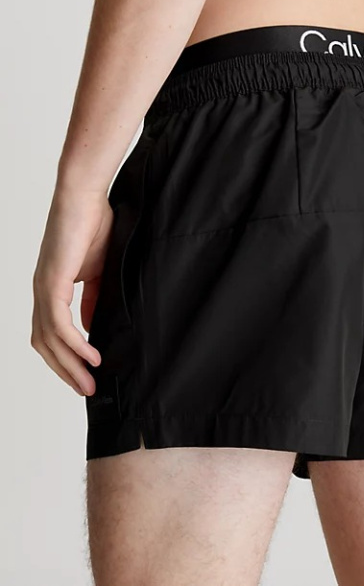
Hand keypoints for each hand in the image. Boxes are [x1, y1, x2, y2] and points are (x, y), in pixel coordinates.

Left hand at [31, 187, 114, 395]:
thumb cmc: (94, 224)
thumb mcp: (98, 271)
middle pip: (44, 345)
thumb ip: (93, 299)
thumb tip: (90, 328)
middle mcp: (41, 292)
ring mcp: (43, 288)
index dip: (64, 358)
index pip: (50, 334)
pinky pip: (60, 324)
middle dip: (65, 371)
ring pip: (49, 340)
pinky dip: (75, 345)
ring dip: (70, 366)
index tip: (85, 376)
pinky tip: (92, 357)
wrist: (86, 196)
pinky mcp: (52, 282)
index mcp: (50, 288)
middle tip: (87, 391)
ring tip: (90, 383)